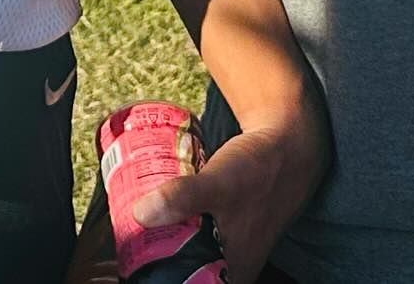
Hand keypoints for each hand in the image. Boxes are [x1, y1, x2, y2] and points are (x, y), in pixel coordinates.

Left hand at [133, 99, 329, 283]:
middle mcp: (233, 266)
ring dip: (165, 239)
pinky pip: (195, 233)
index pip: (190, 283)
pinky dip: (177, 223)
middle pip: (187, 269)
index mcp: (234, 273)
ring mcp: (230, 246)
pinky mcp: (226, 225)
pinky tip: (157, 207)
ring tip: (134, 219)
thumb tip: (141, 214)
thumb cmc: (259, 169)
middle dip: (157, 254)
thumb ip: (183, 198)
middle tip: (126, 234)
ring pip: (189, 251)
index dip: (162, 276)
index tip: (133, 260)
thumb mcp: (220, 183)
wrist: (287, 143)